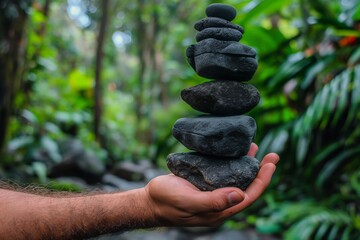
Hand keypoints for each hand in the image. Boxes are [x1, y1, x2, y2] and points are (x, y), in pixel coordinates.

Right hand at [144, 143, 278, 226]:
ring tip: (255, 148)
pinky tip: (233, 151)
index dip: (262, 181)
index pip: (249, 196)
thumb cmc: (166, 202)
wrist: (149, 200)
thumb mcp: (188, 201)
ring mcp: (212, 193)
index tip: (271, 163)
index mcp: (219, 210)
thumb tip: (240, 195)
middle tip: (272, 155)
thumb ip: (213, 201)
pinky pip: (223, 173)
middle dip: (261, 172)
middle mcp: (220, 202)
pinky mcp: (205, 184)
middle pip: (247, 187)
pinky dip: (231, 161)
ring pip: (236, 179)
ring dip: (248, 165)